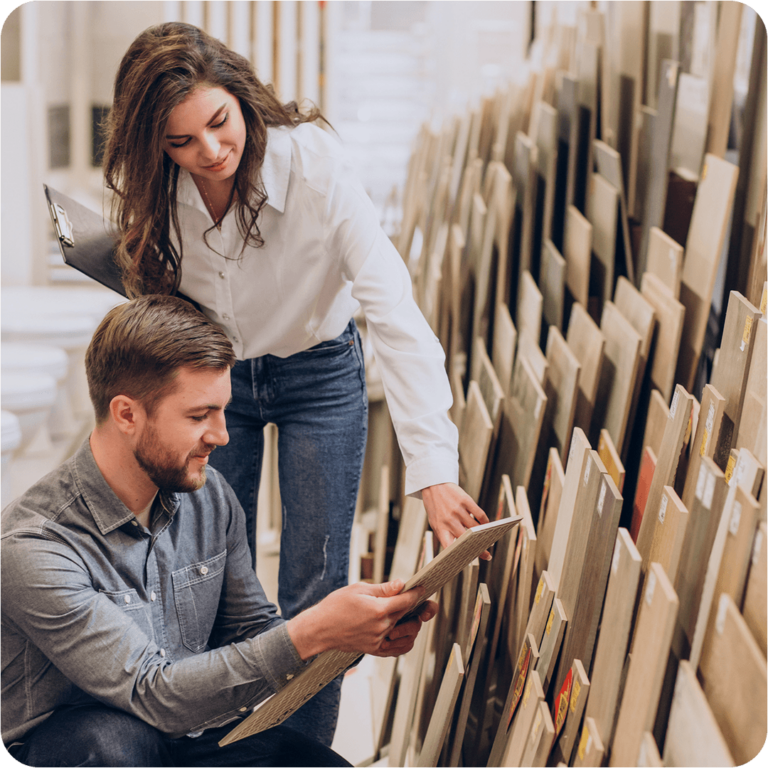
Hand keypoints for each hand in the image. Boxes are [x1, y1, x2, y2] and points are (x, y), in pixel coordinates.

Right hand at [287, 580, 437, 659]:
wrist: (319, 629)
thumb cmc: (335, 607)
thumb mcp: (359, 589)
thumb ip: (383, 589)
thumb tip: (401, 584)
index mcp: (378, 610)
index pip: (407, 600)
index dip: (417, 593)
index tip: (421, 588)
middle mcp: (381, 627)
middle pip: (409, 616)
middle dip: (418, 607)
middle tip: (420, 600)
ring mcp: (378, 641)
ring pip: (407, 634)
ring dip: (413, 623)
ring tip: (410, 614)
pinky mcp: (374, 650)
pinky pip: (398, 649)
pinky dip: (406, 641)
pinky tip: (404, 631)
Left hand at [422, 482, 490, 558]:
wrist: (433, 484)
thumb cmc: (435, 506)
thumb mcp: (435, 522)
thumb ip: (445, 533)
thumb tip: (458, 548)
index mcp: (440, 528)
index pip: (450, 546)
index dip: (460, 555)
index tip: (469, 561)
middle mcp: (448, 520)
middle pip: (467, 539)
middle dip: (479, 549)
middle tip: (487, 555)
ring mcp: (457, 510)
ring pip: (475, 527)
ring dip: (483, 534)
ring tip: (487, 539)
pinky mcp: (465, 500)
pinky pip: (479, 514)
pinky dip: (485, 521)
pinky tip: (486, 525)